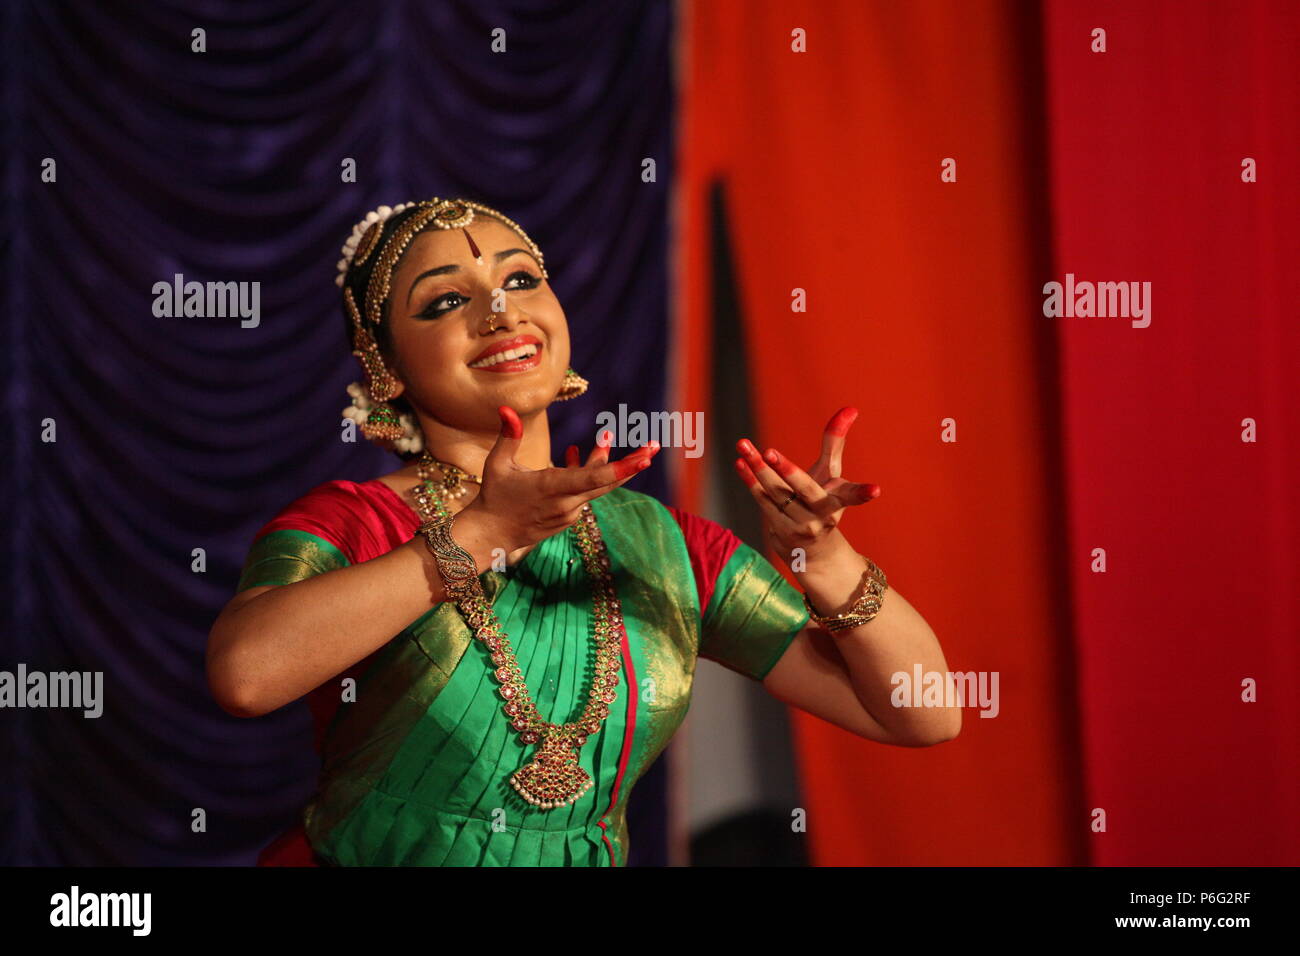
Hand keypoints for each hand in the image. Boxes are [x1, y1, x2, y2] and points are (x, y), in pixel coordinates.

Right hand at [468, 406, 659, 551]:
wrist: (493, 535)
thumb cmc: (494, 496)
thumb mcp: (498, 464)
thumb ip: (508, 436)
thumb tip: (506, 408)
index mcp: (552, 488)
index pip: (594, 479)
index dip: (622, 467)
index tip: (645, 458)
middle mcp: (567, 502)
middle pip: (607, 482)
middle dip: (633, 463)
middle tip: (654, 445)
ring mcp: (570, 512)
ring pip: (596, 485)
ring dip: (603, 461)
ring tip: (606, 435)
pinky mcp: (568, 517)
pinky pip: (585, 492)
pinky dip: (587, 473)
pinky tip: (575, 453)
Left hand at [733, 406, 879, 561]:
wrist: (812, 551)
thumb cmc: (823, 502)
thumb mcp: (831, 474)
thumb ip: (835, 442)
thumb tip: (851, 408)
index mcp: (839, 500)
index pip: (853, 495)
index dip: (864, 493)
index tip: (876, 490)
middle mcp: (823, 515)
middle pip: (806, 489)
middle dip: (788, 471)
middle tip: (770, 452)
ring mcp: (801, 526)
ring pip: (776, 492)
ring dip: (758, 468)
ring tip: (743, 446)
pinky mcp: (780, 530)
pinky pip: (763, 500)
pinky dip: (751, 480)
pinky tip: (741, 462)